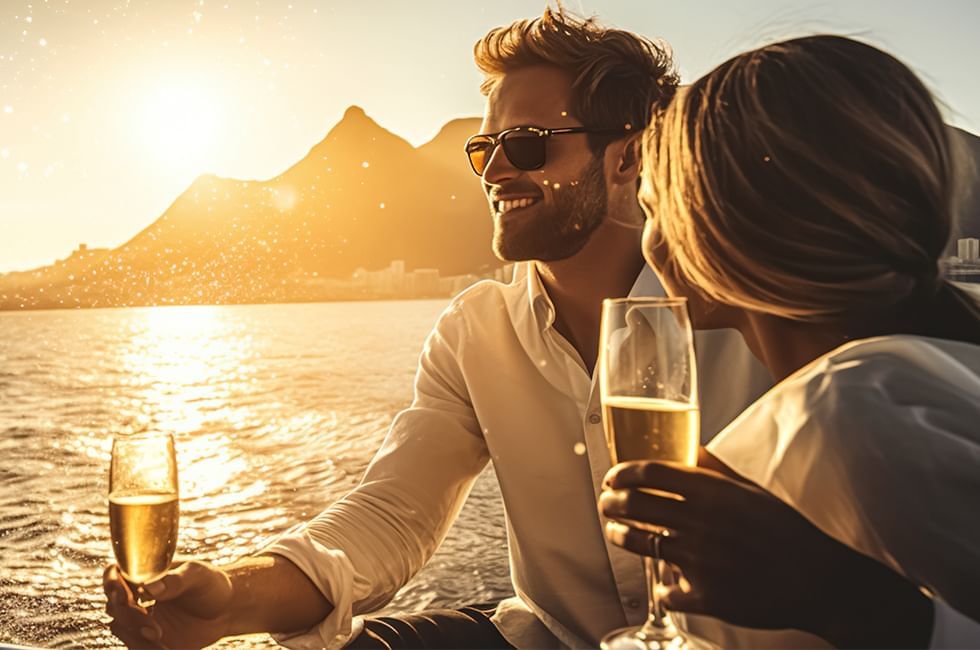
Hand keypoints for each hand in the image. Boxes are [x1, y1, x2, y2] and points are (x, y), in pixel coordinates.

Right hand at [104, 561, 233, 648]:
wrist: (226, 611)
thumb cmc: (212, 585)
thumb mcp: (199, 576)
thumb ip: (175, 580)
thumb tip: (149, 588)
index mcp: (145, 574)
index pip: (114, 576)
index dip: (112, 586)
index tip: (125, 598)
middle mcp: (137, 596)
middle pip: (114, 606)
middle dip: (130, 618)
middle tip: (154, 628)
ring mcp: (140, 619)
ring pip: (121, 629)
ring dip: (137, 637)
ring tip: (162, 640)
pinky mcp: (146, 640)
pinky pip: (136, 647)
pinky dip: (148, 649)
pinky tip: (167, 649)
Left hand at [599, 456, 932, 646]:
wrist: (817, 578)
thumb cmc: (783, 529)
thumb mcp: (751, 490)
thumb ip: (715, 468)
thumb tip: (690, 444)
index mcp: (713, 492)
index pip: (650, 471)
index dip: (622, 473)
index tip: (612, 477)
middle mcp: (701, 522)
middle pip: (635, 505)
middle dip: (611, 503)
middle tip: (607, 504)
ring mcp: (700, 560)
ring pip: (641, 544)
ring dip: (621, 537)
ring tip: (618, 533)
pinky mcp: (705, 595)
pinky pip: (665, 591)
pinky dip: (661, 587)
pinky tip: (663, 583)